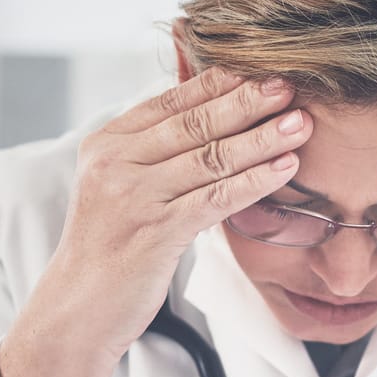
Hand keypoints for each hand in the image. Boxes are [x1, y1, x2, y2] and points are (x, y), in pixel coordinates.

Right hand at [14, 66, 313, 368]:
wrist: (75, 311)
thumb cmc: (107, 252)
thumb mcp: (118, 190)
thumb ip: (152, 154)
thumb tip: (202, 119)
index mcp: (106, 144)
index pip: (170, 102)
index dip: (219, 82)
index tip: (260, 66)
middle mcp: (116, 162)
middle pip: (194, 123)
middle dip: (247, 101)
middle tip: (291, 83)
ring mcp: (134, 196)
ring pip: (210, 157)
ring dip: (261, 138)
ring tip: (301, 123)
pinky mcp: (155, 232)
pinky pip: (214, 198)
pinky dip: (254, 180)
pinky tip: (285, 168)